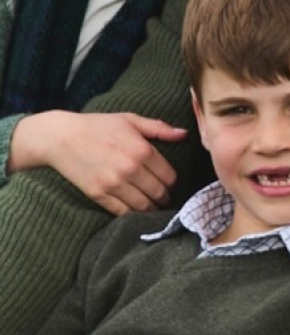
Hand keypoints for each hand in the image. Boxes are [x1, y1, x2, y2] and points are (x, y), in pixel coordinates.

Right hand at [9, 111, 185, 214]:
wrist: (60, 137)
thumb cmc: (97, 126)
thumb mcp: (130, 120)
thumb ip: (159, 128)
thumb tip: (184, 134)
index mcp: (142, 150)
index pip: (169, 176)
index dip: (172, 182)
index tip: (170, 183)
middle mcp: (130, 169)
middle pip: (159, 193)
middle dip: (164, 197)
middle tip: (164, 197)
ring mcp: (113, 184)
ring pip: (143, 206)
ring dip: (152, 209)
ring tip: (153, 206)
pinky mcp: (98, 194)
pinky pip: (122, 212)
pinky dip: (133, 215)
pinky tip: (136, 211)